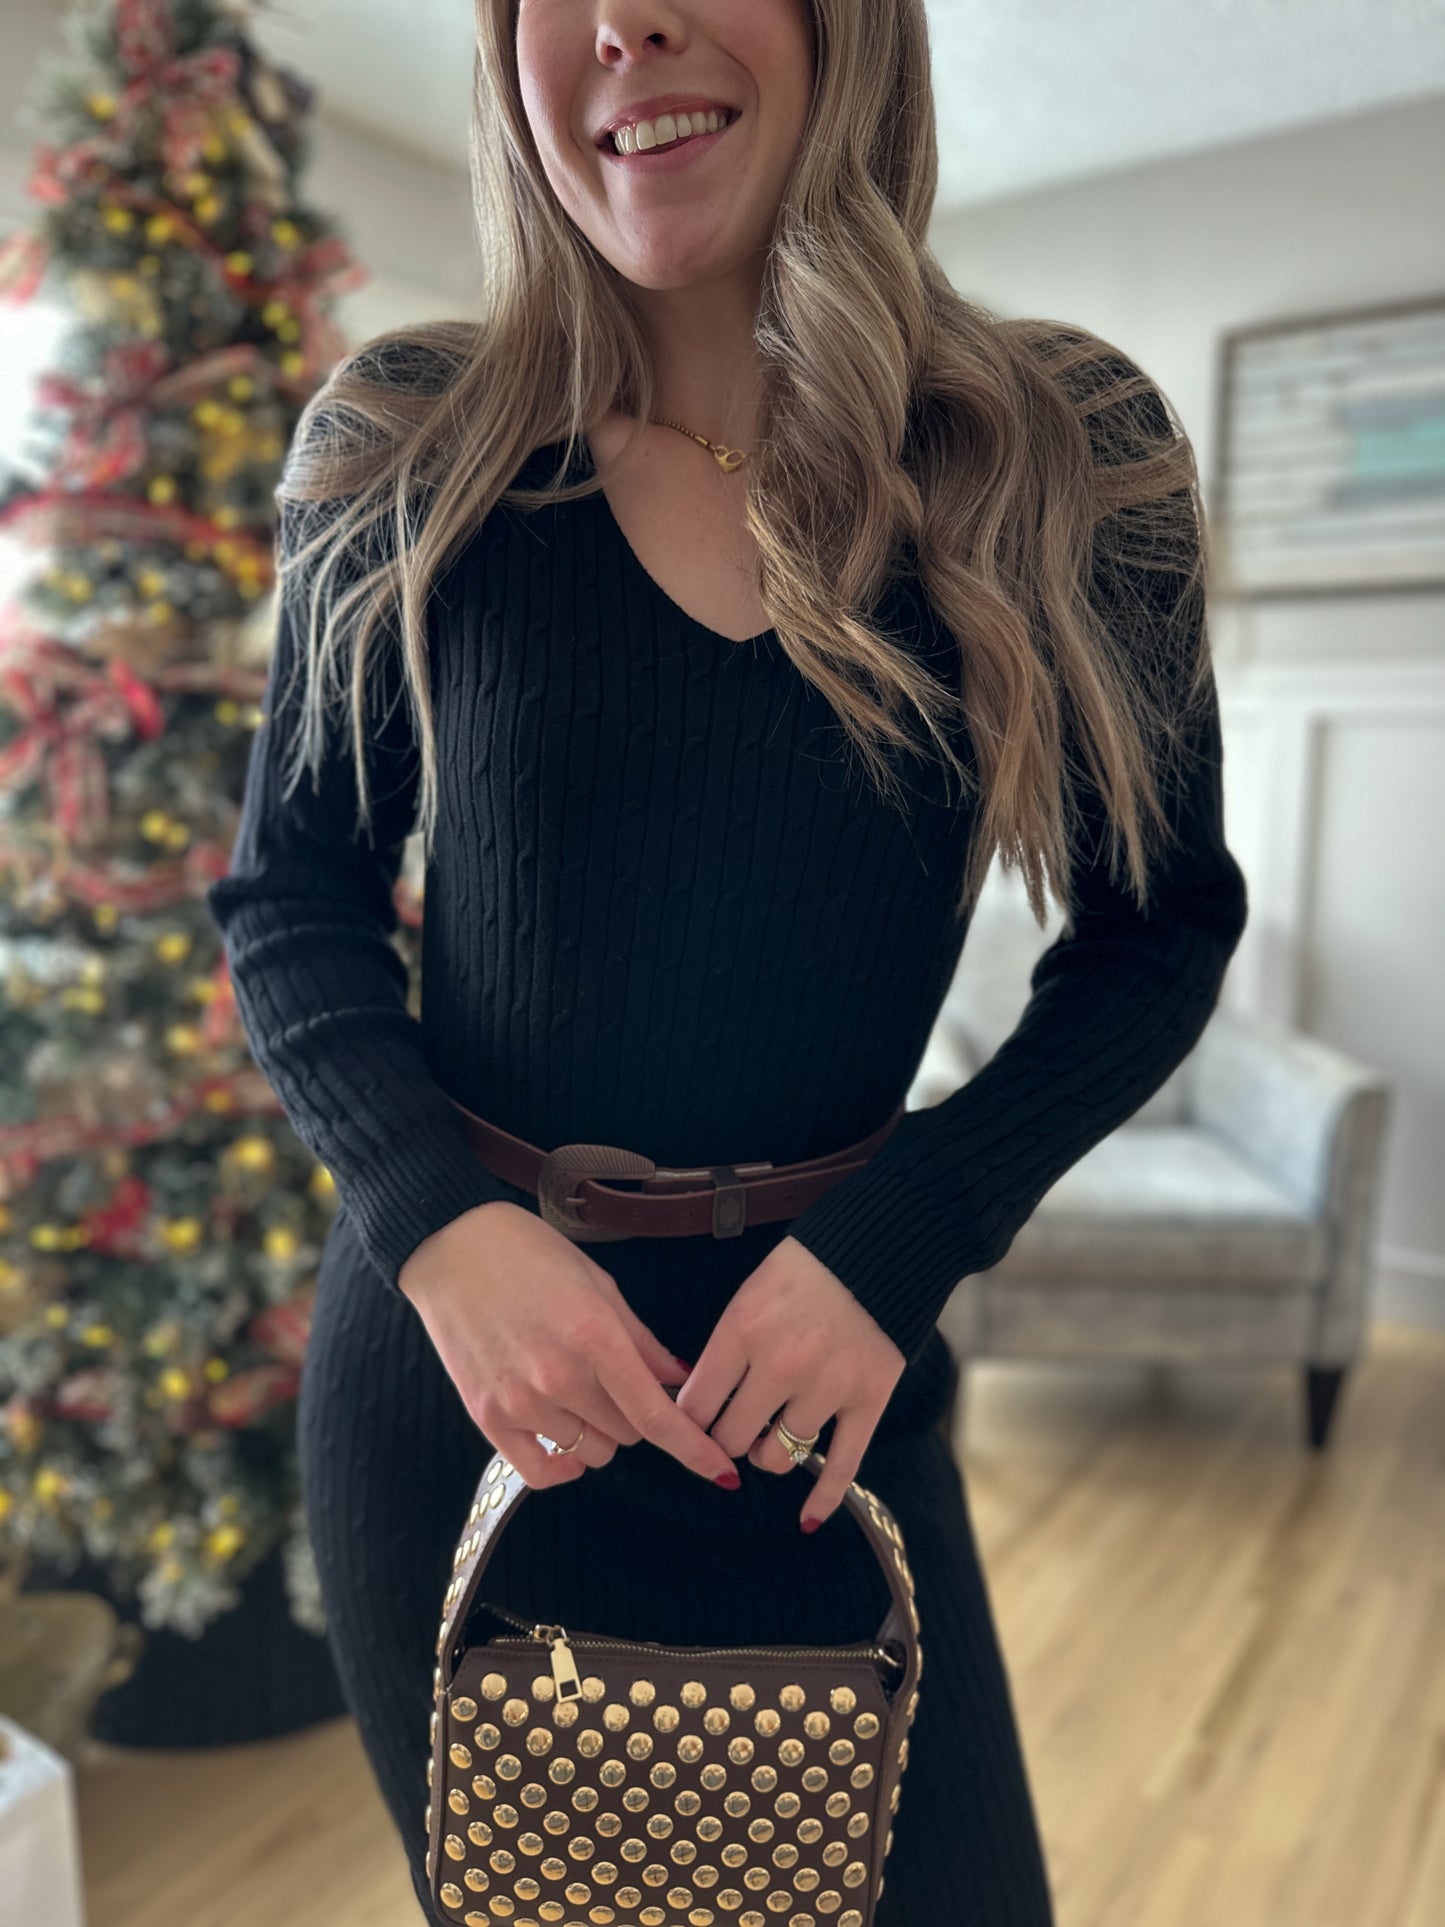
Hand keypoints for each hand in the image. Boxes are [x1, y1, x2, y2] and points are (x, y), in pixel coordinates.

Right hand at [397, 1200, 740, 1491]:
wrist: (452, 1247)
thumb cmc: (530, 1254)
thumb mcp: (599, 1284)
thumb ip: (641, 1341)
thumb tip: (679, 1380)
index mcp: (595, 1339)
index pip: (656, 1417)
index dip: (694, 1449)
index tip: (722, 1472)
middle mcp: (559, 1378)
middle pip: (627, 1435)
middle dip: (635, 1414)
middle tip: (614, 1377)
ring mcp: (520, 1402)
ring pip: (590, 1452)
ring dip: (597, 1431)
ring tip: (576, 1388)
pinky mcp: (487, 1417)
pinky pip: (541, 1472)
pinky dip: (563, 1464)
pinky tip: (565, 1440)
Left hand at [675, 1235, 905, 1528]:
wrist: (880, 1249)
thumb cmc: (806, 1270)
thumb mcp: (750, 1295)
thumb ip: (725, 1349)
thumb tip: (697, 1402)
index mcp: (742, 1331)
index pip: (695, 1405)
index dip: (686, 1422)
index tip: (687, 1426)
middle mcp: (781, 1365)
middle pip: (731, 1437)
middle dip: (724, 1439)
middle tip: (731, 1429)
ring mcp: (827, 1386)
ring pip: (777, 1456)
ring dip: (766, 1455)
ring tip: (769, 1438)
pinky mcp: (867, 1400)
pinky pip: (841, 1466)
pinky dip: (822, 1498)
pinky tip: (807, 1518)